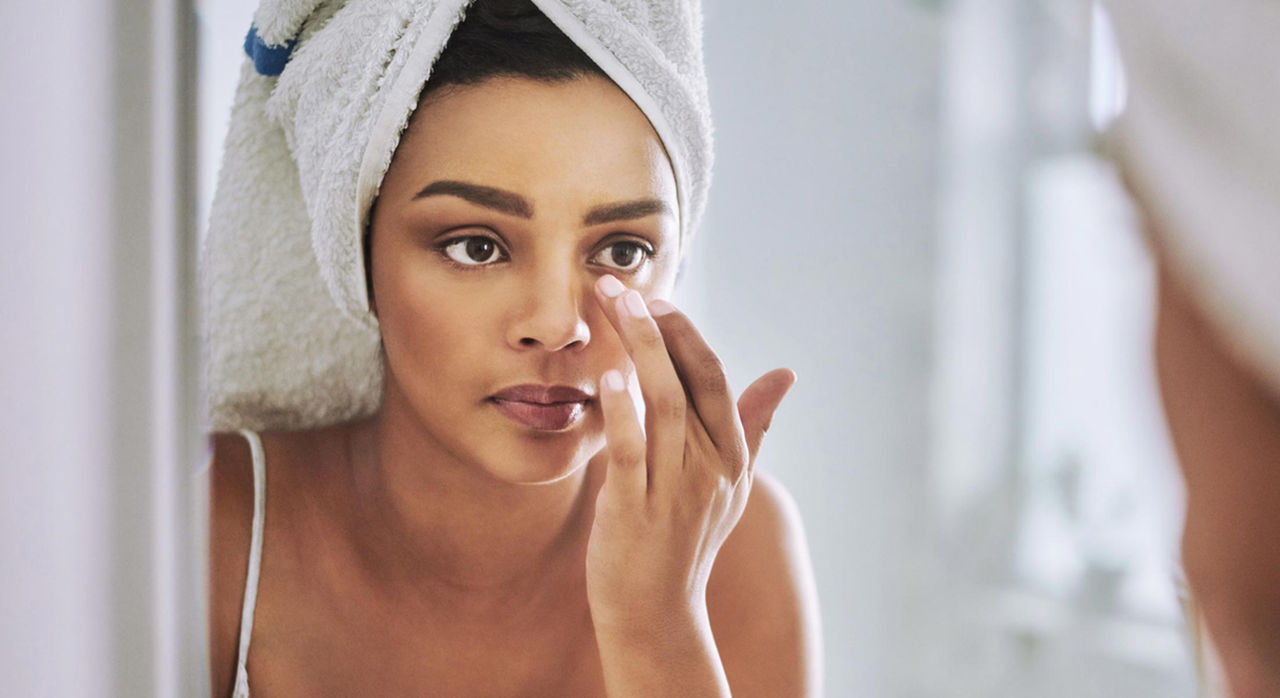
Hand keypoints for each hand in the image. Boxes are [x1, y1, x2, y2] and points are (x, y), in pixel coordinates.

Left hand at [584, 274, 795, 636]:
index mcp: (731, 456)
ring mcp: (675, 490)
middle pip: (690, 381)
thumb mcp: (732, 483)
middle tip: (623, 286)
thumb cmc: (687, 540)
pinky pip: (630, 453)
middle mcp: (710, 468)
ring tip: (613, 308)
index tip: (655, 298)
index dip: (685, 333)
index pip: (714, 378)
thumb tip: (785, 374)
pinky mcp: (635, 511)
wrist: (657, 612)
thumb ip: (755, 424)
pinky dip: (621, 413)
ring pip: (663, 405)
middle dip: (659, 327)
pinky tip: (607, 379)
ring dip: (639, 350)